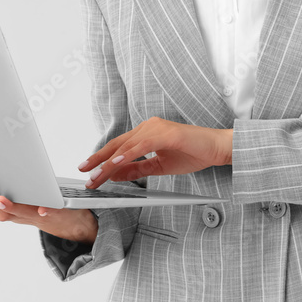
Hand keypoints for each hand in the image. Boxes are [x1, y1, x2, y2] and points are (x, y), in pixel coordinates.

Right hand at [0, 172, 98, 244]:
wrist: (67, 216)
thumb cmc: (35, 197)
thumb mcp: (13, 188)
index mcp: (1, 207)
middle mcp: (14, 213)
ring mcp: (32, 214)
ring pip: (13, 213)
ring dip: (4, 205)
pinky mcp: (52, 211)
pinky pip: (47, 213)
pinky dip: (43, 211)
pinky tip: (42, 208)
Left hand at [78, 118, 233, 189]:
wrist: (217, 148)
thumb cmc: (193, 153)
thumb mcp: (159, 166)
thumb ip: (137, 169)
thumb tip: (116, 174)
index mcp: (147, 133)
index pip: (119, 147)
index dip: (102, 158)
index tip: (89, 171)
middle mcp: (149, 127)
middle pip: (117, 144)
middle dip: (99, 159)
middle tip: (84, 171)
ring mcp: (156, 128)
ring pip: (126, 146)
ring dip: (109, 162)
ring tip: (97, 175)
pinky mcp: (165, 133)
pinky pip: (141, 145)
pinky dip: (127, 155)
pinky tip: (115, 164)